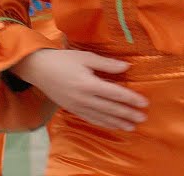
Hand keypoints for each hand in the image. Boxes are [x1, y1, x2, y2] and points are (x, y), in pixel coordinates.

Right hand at [10, 49, 147, 130]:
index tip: (144, 103)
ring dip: (118, 122)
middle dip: (128, 114)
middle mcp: (84, 98)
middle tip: (143, 118)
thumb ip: (106, 64)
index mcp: (88, 83)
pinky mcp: (73, 110)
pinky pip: (91, 119)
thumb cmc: (64, 60)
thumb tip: (127, 67)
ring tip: (132, 126)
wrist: (39, 69)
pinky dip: (104, 123)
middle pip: (111, 108)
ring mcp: (78, 106)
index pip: (115, 93)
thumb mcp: (86, 57)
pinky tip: (113, 125)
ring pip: (102, 117)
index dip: (131, 99)